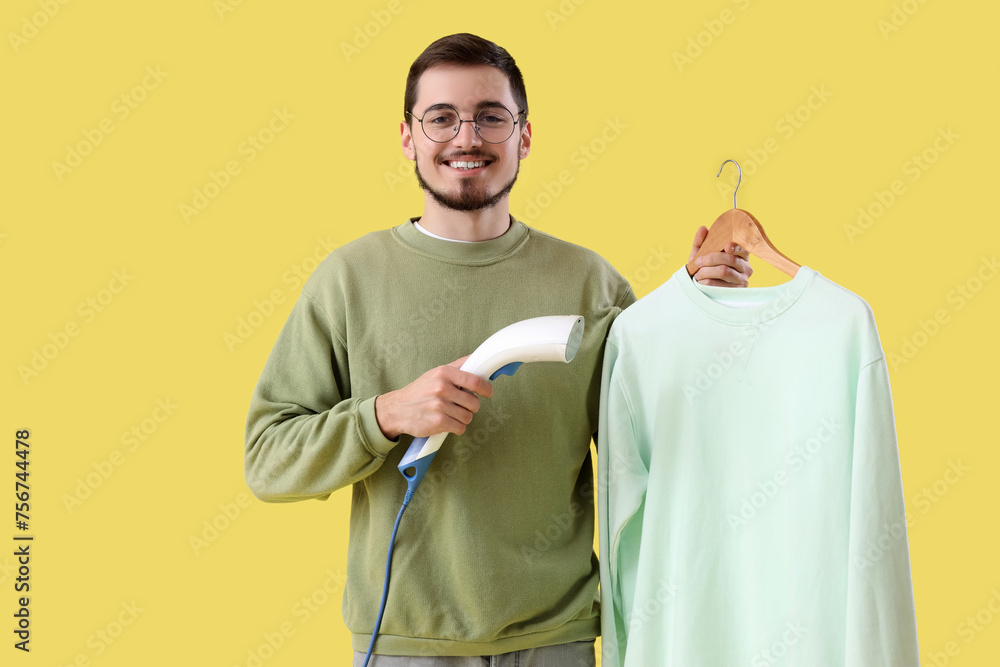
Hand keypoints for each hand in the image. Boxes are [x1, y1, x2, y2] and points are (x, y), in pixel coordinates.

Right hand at [374, 356, 493, 440]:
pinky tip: (446, 422)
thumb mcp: (436, 373)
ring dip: (463, 418)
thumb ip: (458, 366)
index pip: (474, 381)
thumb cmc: (420, 391)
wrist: (398, 409)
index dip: (486, 388)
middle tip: (460, 405)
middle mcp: (442, 388)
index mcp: (444, 373)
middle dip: (471, 406)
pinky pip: (460, 428)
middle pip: (474, 402)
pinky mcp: (438, 422)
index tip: (488, 392)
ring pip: (468, 417)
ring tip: (451, 414)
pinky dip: (456, 428)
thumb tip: (478, 358)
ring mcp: (440, 406)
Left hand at [688, 226, 752, 286]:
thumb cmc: (705, 267)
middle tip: (698, 262)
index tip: (726, 246)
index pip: (743, 248)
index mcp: (741, 254)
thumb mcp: (701, 254)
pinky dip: (706, 282)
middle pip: (730, 259)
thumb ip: (701, 242)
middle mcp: (746, 267)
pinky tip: (701, 281)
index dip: (736, 247)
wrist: (702, 287)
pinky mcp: (736, 292)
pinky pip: (719, 285)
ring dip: (707, 271)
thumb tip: (703, 228)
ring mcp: (742, 280)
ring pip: (724, 271)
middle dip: (711, 259)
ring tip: (698, 273)